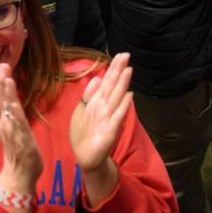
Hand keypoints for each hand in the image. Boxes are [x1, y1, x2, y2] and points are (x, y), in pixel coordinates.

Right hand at [0, 64, 41, 212]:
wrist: (18, 174)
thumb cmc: (16, 149)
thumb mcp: (8, 125)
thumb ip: (1, 109)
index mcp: (6, 118)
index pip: (3, 97)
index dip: (3, 81)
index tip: (3, 65)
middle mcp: (7, 123)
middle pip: (5, 100)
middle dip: (4, 83)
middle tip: (3, 66)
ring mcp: (12, 132)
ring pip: (10, 111)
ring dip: (8, 96)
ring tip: (8, 81)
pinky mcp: (20, 141)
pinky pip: (17, 127)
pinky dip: (15, 116)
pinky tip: (14, 106)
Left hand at [69, 53, 131, 205]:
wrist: (85, 157)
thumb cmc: (84, 134)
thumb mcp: (81, 111)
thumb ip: (89, 95)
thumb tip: (98, 77)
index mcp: (97, 102)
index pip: (107, 82)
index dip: (113, 69)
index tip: (120, 55)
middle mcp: (105, 108)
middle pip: (113, 86)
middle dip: (119, 71)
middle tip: (126, 55)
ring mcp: (109, 119)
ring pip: (116, 98)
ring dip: (122, 84)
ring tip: (129, 70)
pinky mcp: (110, 131)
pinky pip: (117, 117)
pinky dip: (123, 106)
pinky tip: (129, 96)